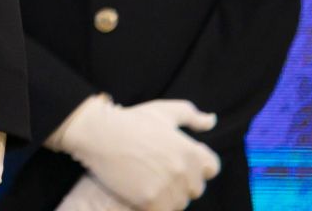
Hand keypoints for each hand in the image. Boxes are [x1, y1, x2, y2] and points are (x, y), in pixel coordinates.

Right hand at [49, 95, 219, 210]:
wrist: (99, 134)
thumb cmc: (131, 121)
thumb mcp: (163, 111)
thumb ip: (191, 116)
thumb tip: (211, 121)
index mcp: (191, 151)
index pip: (211, 168)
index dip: (196, 164)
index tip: (176, 159)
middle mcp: (184, 171)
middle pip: (195, 188)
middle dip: (181, 181)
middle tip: (158, 170)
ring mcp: (168, 188)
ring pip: (179, 202)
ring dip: (168, 195)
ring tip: (149, 180)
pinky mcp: (150, 201)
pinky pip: (162, 210)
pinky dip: (155, 205)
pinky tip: (142, 192)